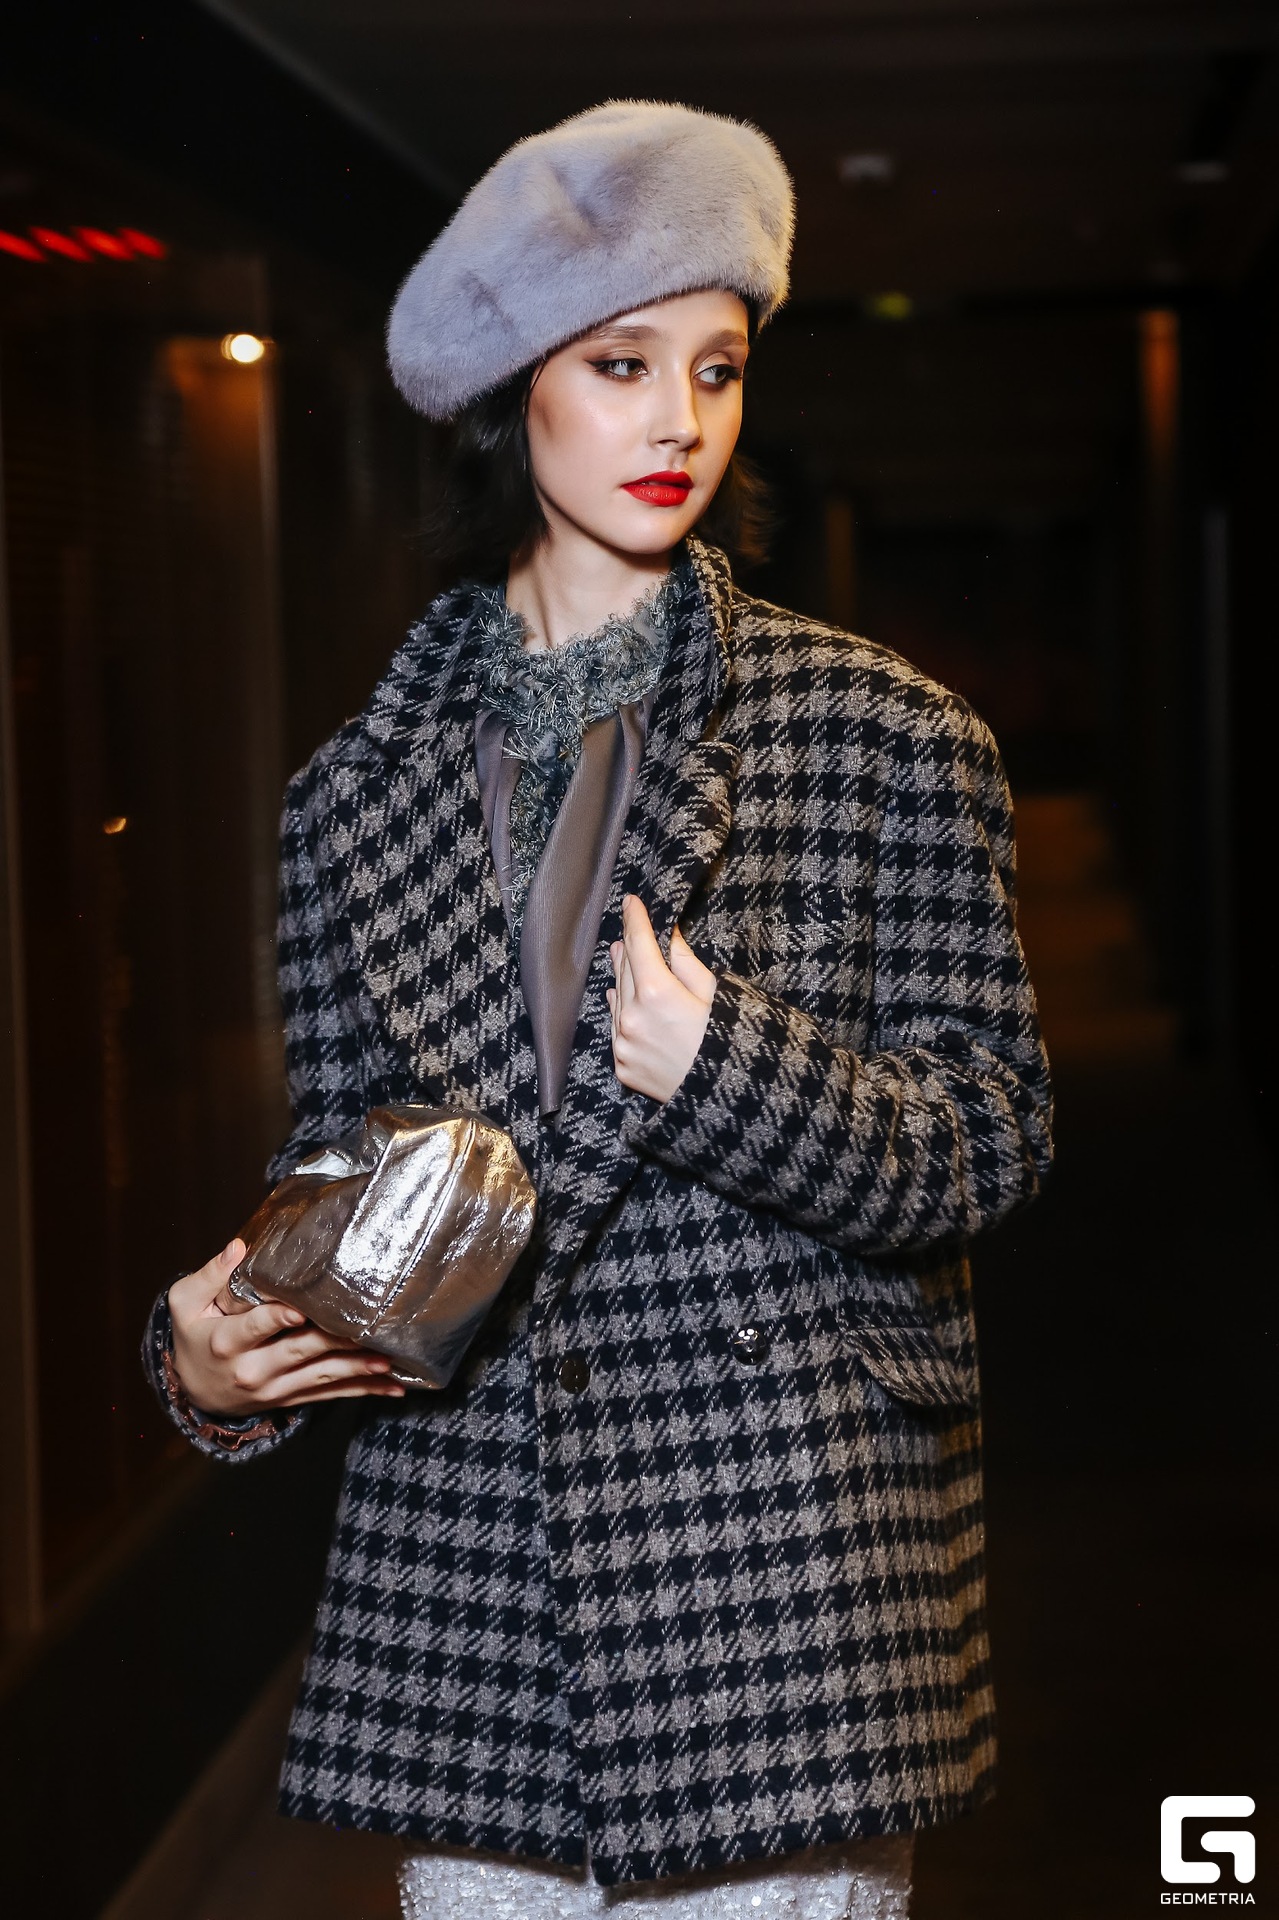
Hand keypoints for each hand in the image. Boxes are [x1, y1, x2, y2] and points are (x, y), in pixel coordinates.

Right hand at [168, 1238, 405, 1415]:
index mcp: (226, 1341)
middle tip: (366, 1331)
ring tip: (387, 1361)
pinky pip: (329, 1396)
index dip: (277, 1318)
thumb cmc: (193, 1337)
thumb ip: (210, 1275)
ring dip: (357, 1370)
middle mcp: (253, 1369)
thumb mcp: (185, 1304)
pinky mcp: (291, 1398)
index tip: (300, 1310)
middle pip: (299, 1351)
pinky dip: (362, 1391)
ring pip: (321, 1377)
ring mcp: (275, 1388)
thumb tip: (238, 1247)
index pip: (255, 1327)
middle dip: (335, 1342)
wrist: (193, 1392)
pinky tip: (392, 1388)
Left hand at [606, 894, 716, 1102]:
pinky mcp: (623, 1067)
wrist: (725, 1103)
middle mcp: (631, 1018)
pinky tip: (619, 998)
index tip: (631, 902)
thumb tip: (669, 937)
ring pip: (616, 998)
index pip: (638, 944)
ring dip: (620, 976)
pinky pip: (615, 1029)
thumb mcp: (715, 996)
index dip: (635, 920)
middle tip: (627, 925)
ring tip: (620, 954)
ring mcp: (623, 1045)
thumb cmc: (730, 1045)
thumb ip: (685, 964)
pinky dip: (618, 1009)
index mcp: (657, 994)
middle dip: (627, 945)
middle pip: (624, 969)